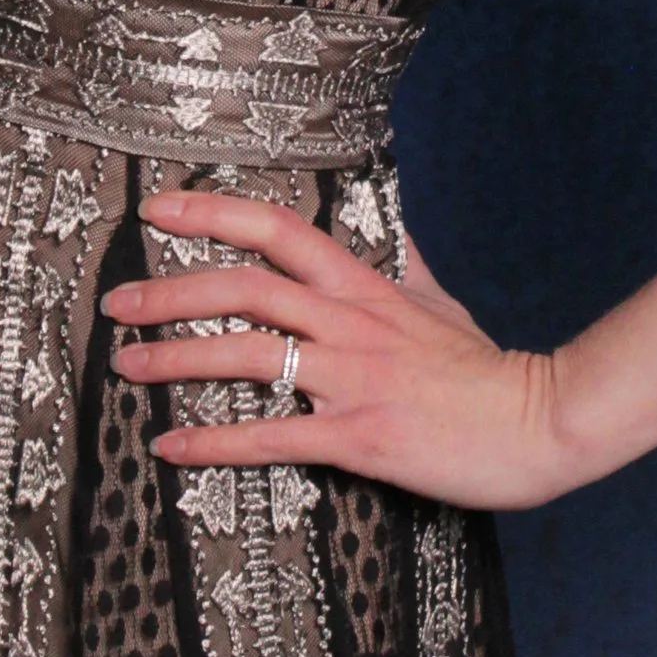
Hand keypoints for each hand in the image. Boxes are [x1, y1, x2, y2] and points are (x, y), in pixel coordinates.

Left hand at [102, 185, 577, 512]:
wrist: (539, 422)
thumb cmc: (487, 368)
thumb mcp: (442, 301)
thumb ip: (406, 265)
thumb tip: (395, 227)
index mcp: (365, 287)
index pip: (278, 230)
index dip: (213, 213)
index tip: (158, 209)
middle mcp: (349, 324)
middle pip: (244, 289)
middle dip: (171, 292)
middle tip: (118, 302)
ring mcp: (352, 379)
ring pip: (247, 356)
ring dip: (177, 360)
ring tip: (127, 367)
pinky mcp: (358, 437)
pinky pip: (271, 437)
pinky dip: (214, 441)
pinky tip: (171, 446)